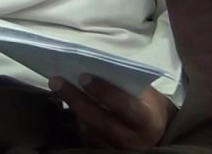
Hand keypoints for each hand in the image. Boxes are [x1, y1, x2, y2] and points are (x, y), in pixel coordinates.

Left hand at [49, 75, 174, 150]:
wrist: (154, 131)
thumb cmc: (147, 104)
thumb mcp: (145, 93)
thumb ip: (125, 84)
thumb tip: (94, 67)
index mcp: (147, 121)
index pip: (124, 106)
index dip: (104, 92)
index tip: (84, 76)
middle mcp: (131, 140)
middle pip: (100, 120)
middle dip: (77, 99)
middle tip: (57, 81)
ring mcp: (116, 149)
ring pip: (89, 128)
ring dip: (71, 106)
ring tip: (57, 86)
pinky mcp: (102, 151)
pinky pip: (85, 134)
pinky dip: (75, 116)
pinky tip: (65, 100)